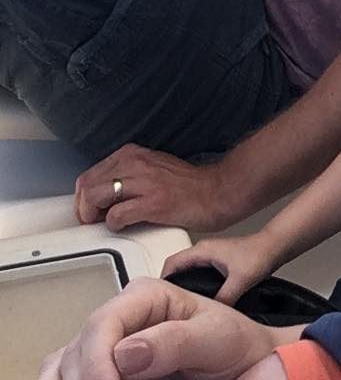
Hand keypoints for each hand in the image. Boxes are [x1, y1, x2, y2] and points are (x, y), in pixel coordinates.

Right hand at [21, 278, 277, 379]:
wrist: (243, 373)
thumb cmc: (235, 347)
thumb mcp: (217, 338)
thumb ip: (176, 341)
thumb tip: (125, 353)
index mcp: (145, 298)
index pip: (105, 324)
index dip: (97, 364)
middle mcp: (118, 321)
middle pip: (79, 352)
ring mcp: (105, 352)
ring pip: (61, 372)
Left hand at [74, 144, 235, 231]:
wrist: (217, 191)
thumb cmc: (188, 185)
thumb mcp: (152, 168)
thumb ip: (127, 175)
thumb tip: (102, 195)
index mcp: (134, 154)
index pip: (91, 174)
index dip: (84, 196)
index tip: (89, 208)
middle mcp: (136, 163)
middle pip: (88, 185)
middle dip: (84, 207)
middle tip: (92, 220)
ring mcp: (144, 182)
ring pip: (96, 197)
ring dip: (94, 215)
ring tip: (105, 222)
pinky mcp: (153, 203)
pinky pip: (117, 215)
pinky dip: (114, 224)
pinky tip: (125, 225)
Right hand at [162, 233, 277, 305]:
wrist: (276, 247)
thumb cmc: (259, 255)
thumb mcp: (240, 280)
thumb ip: (224, 298)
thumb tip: (207, 317)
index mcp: (201, 251)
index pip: (169, 265)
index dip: (160, 284)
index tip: (155, 302)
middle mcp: (203, 252)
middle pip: (174, 271)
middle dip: (167, 290)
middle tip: (163, 311)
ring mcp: (209, 258)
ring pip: (185, 275)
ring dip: (180, 291)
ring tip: (177, 312)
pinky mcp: (217, 265)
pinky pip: (196, 278)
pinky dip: (192, 291)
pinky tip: (196, 307)